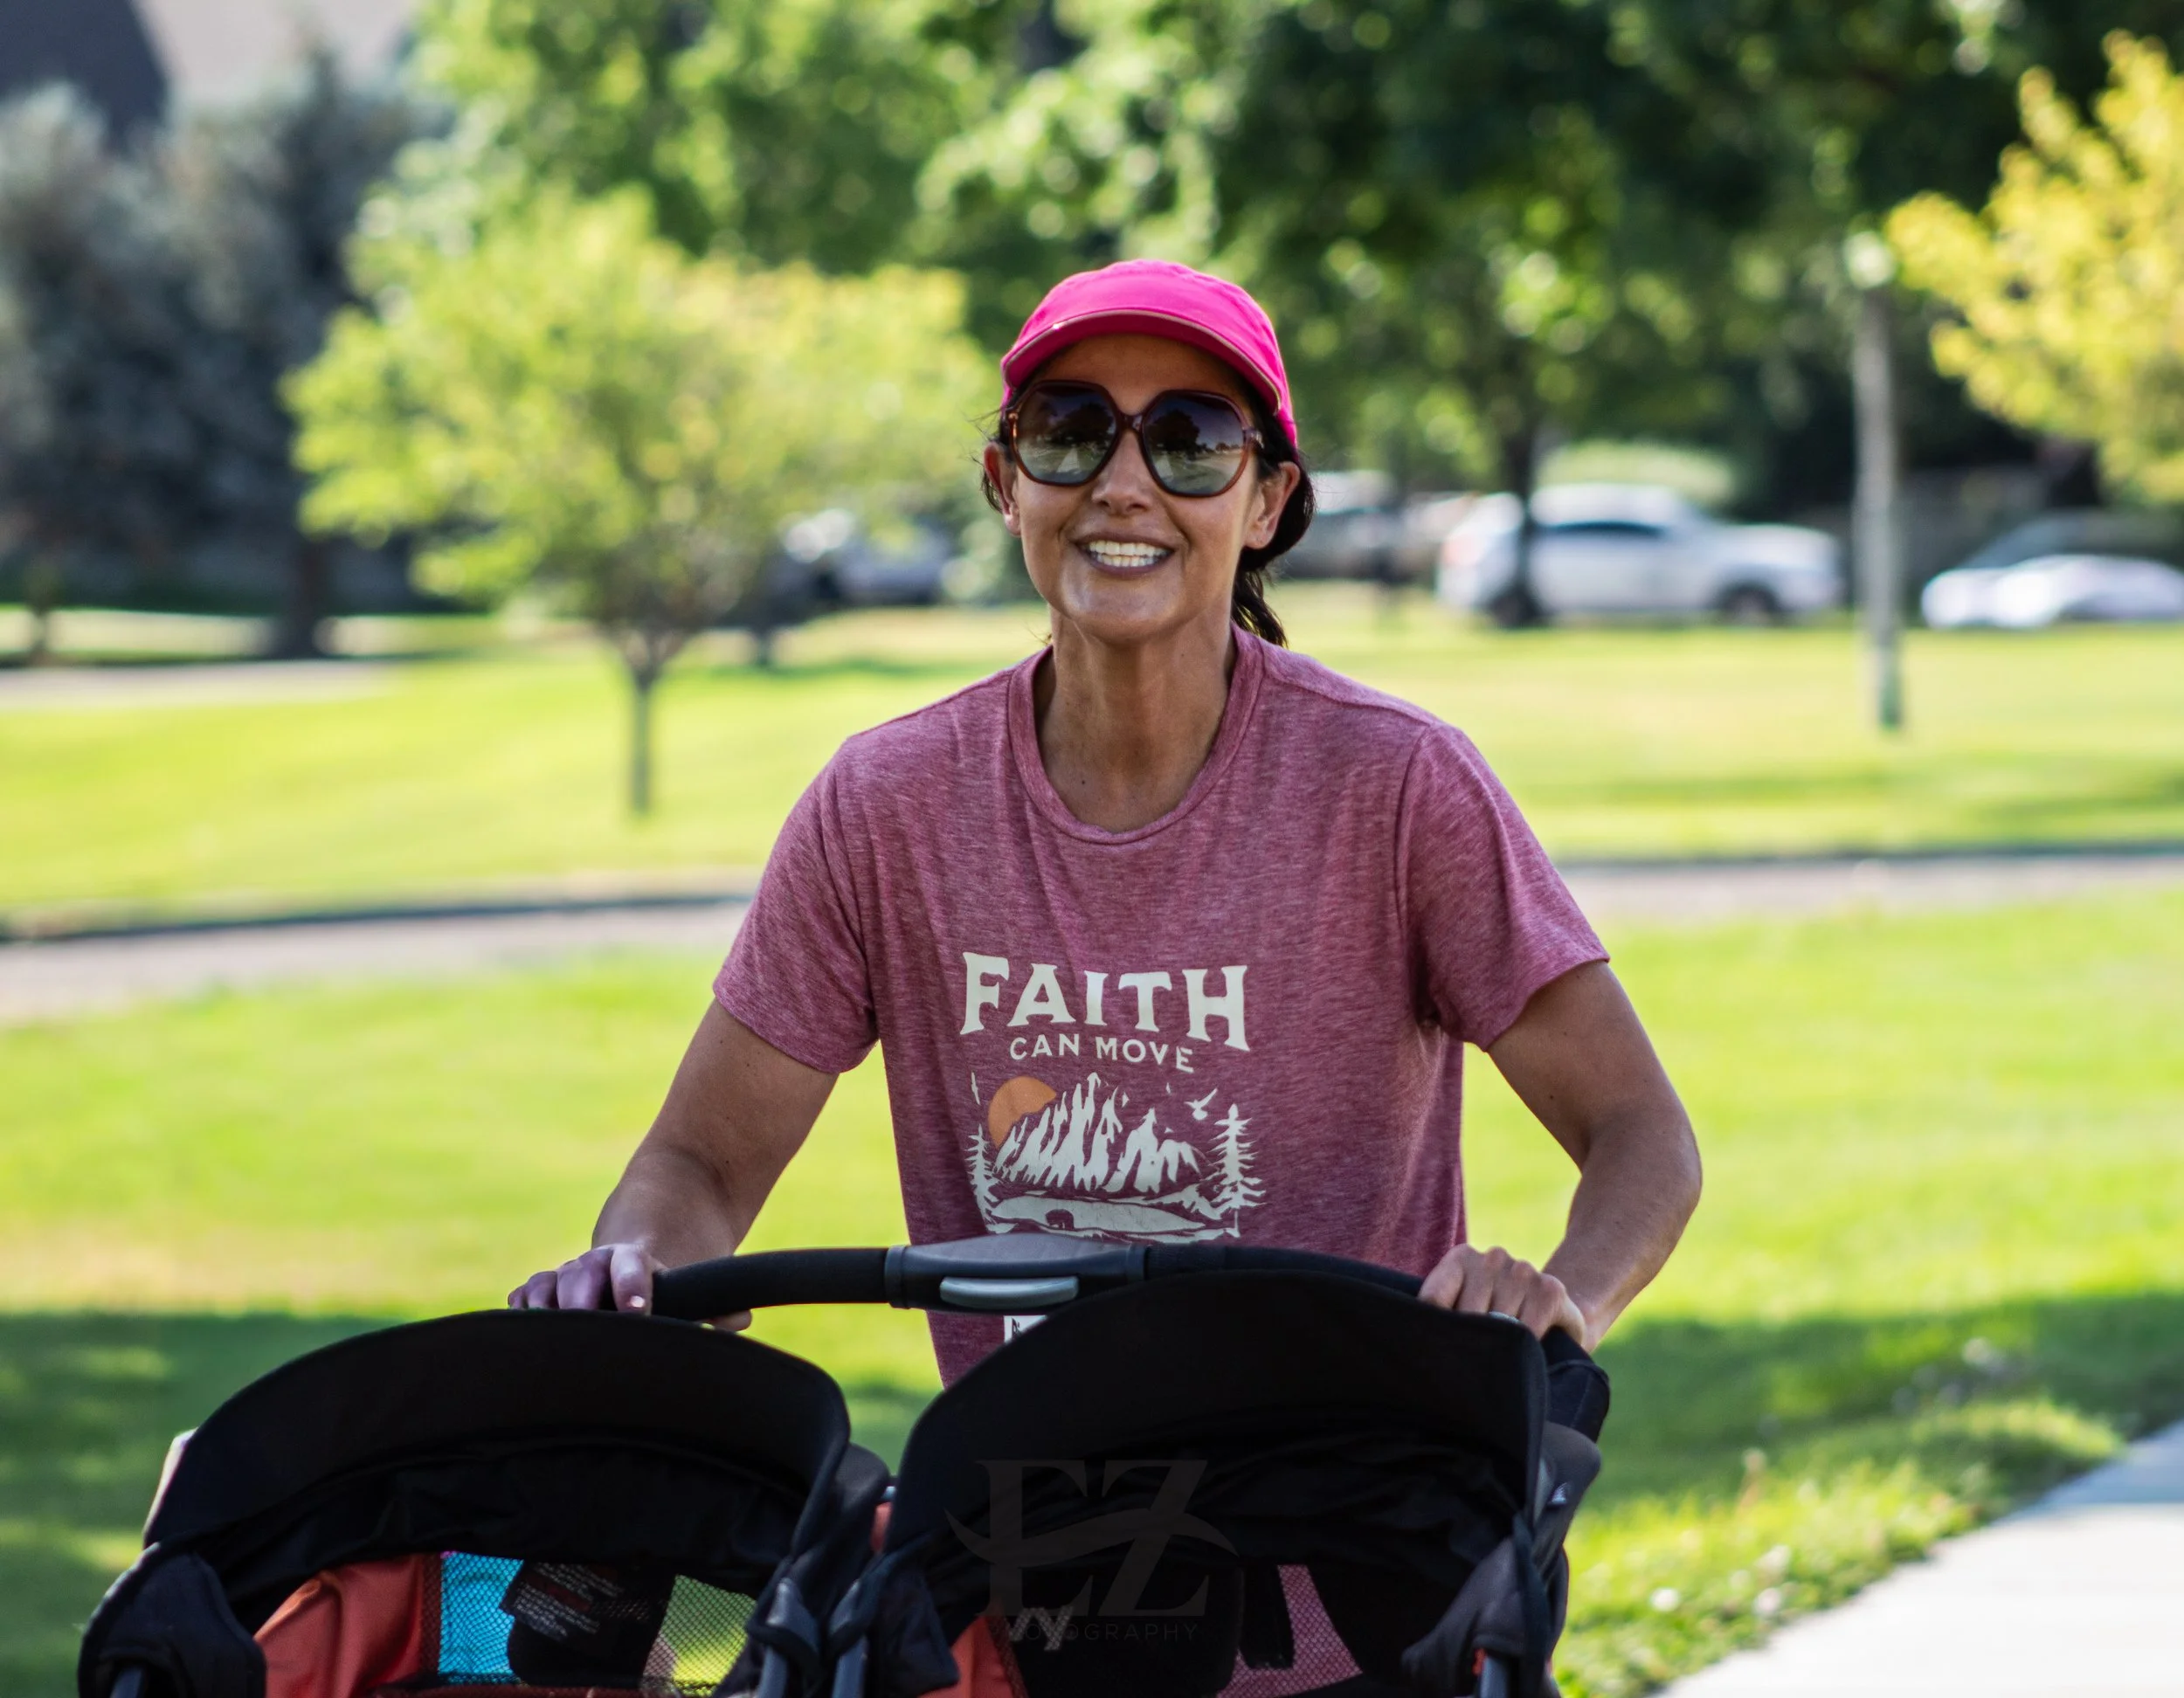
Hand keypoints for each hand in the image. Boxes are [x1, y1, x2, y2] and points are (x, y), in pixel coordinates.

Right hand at [509, 1243, 752, 1327]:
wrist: (644, 1237)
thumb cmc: (670, 1280)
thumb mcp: (694, 1283)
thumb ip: (716, 1305)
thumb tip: (739, 1319)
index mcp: (636, 1260)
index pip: (633, 1266)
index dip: (632, 1285)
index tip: (637, 1310)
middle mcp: (597, 1262)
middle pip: (582, 1274)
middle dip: (580, 1301)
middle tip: (584, 1328)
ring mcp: (569, 1273)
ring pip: (548, 1282)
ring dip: (545, 1306)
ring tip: (547, 1334)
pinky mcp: (546, 1286)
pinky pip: (526, 1293)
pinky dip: (520, 1308)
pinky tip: (521, 1328)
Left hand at [1420, 1244, 1587, 1346]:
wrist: (1556, 1313)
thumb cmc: (1497, 1318)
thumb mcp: (1464, 1310)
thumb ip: (1442, 1317)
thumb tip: (1416, 1344)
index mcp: (1461, 1257)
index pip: (1433, 1299)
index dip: (1435, 1331)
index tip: (1440, 1350)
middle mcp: (1493, 1258)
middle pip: (1465, 1316)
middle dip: (1468, 1345)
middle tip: (1474, 1363)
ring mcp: (1523, 1272)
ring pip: (1497, 1328)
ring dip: (1498, 1350)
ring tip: (1502, 1356)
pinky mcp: (1550, 1291)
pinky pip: (1526, 1333)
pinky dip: (1523, 1351)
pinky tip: (1525, 1351)